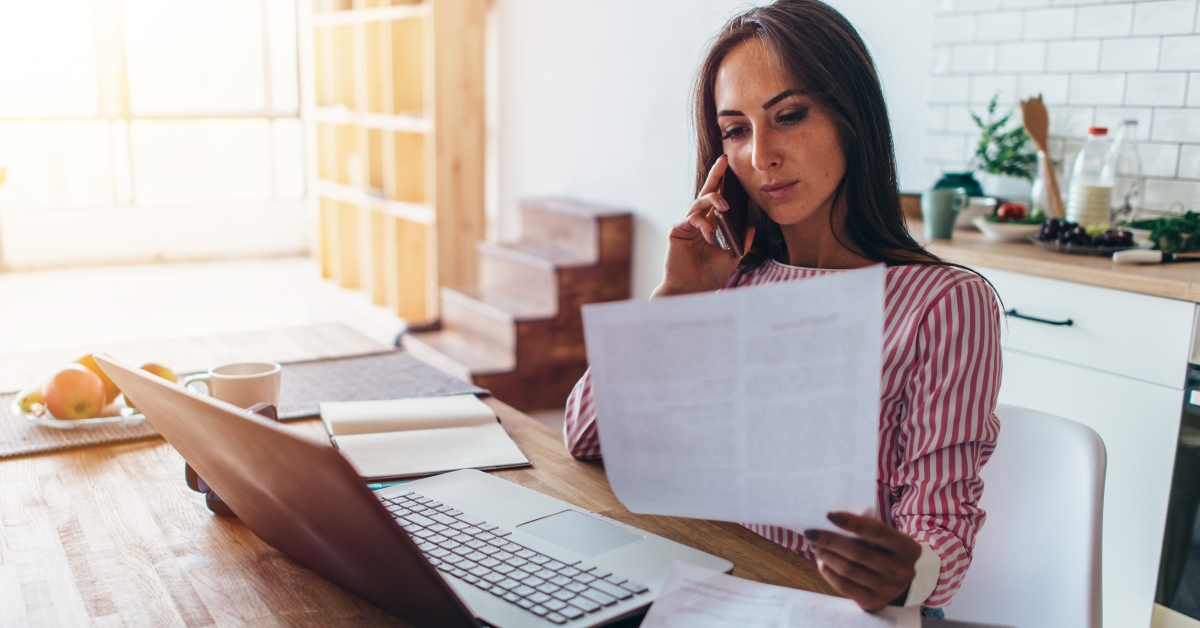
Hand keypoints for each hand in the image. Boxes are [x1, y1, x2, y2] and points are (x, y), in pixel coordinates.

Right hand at [651, 155, 755, 298]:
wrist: (692, 290)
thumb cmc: (708, 276)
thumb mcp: (732, 258)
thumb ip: (742, 243)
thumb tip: (752, 228)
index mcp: (709, 227)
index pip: (716, 202)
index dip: (722, 185)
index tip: (731, 169)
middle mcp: (698, 223)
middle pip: (706, 194)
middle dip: (715, 176)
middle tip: (724, 161)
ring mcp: (686, 226)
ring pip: (699, 203)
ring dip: (713, 199)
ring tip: (724, 205)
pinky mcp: (677, 231)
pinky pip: (692, 219)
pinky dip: (703, 225)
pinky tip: (710, 236)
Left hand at [805, 512, 921, 611]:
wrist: (900, 583)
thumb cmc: (886, 552)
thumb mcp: (886, 539)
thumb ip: (867, 531)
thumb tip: (831, 521)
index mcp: (908, 548)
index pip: (878, 532)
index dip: (853, 523)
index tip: (829, 515)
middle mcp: (902, 571)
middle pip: (858, 553)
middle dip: (830, 541)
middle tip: (811, 532)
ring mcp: (889, 590)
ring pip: (848, 570)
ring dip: (826, 555)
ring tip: (815, 545)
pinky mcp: (874, 602)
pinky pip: (844, 586)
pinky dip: (829, 572)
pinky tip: (822, 563)